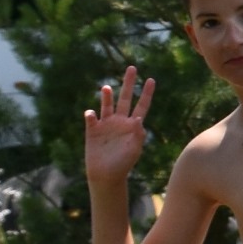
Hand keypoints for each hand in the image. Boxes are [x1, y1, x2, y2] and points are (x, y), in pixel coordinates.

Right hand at [85, 68, 154, 182]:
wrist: (106, 175)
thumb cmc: (123, 164)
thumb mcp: (134, 150)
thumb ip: (138, 135)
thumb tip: (138, 119)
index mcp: (132, 125)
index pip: (142, 106)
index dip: (146, 93)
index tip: (151, 79)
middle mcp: (120, 121)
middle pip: (125, 98)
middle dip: (128, 84)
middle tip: (132, 68)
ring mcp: (105, 124)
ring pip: (107, 105)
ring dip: (106, 96)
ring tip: (106, 88)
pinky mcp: (92, 130)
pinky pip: (91, 118)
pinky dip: (90, 114)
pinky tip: (91, 114)